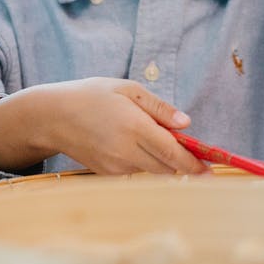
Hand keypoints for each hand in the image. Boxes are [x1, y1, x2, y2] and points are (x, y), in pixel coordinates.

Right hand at [0, 77, 208, 174]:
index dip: (195, 164)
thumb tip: (186, 124)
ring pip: (153, 172)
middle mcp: (125, 151)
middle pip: (167, 168)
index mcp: (134, 127)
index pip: (173, 153)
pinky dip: (145, 164)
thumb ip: (158, 108)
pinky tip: (136, 147)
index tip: (211, 168)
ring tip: (157, 143)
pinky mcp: (107, 174)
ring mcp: (115, 166)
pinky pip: (136, 173)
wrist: (52, 116)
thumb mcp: (126, 89)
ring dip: (164, 164)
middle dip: (184, 164)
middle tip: (195, 155)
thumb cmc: (91, 96)